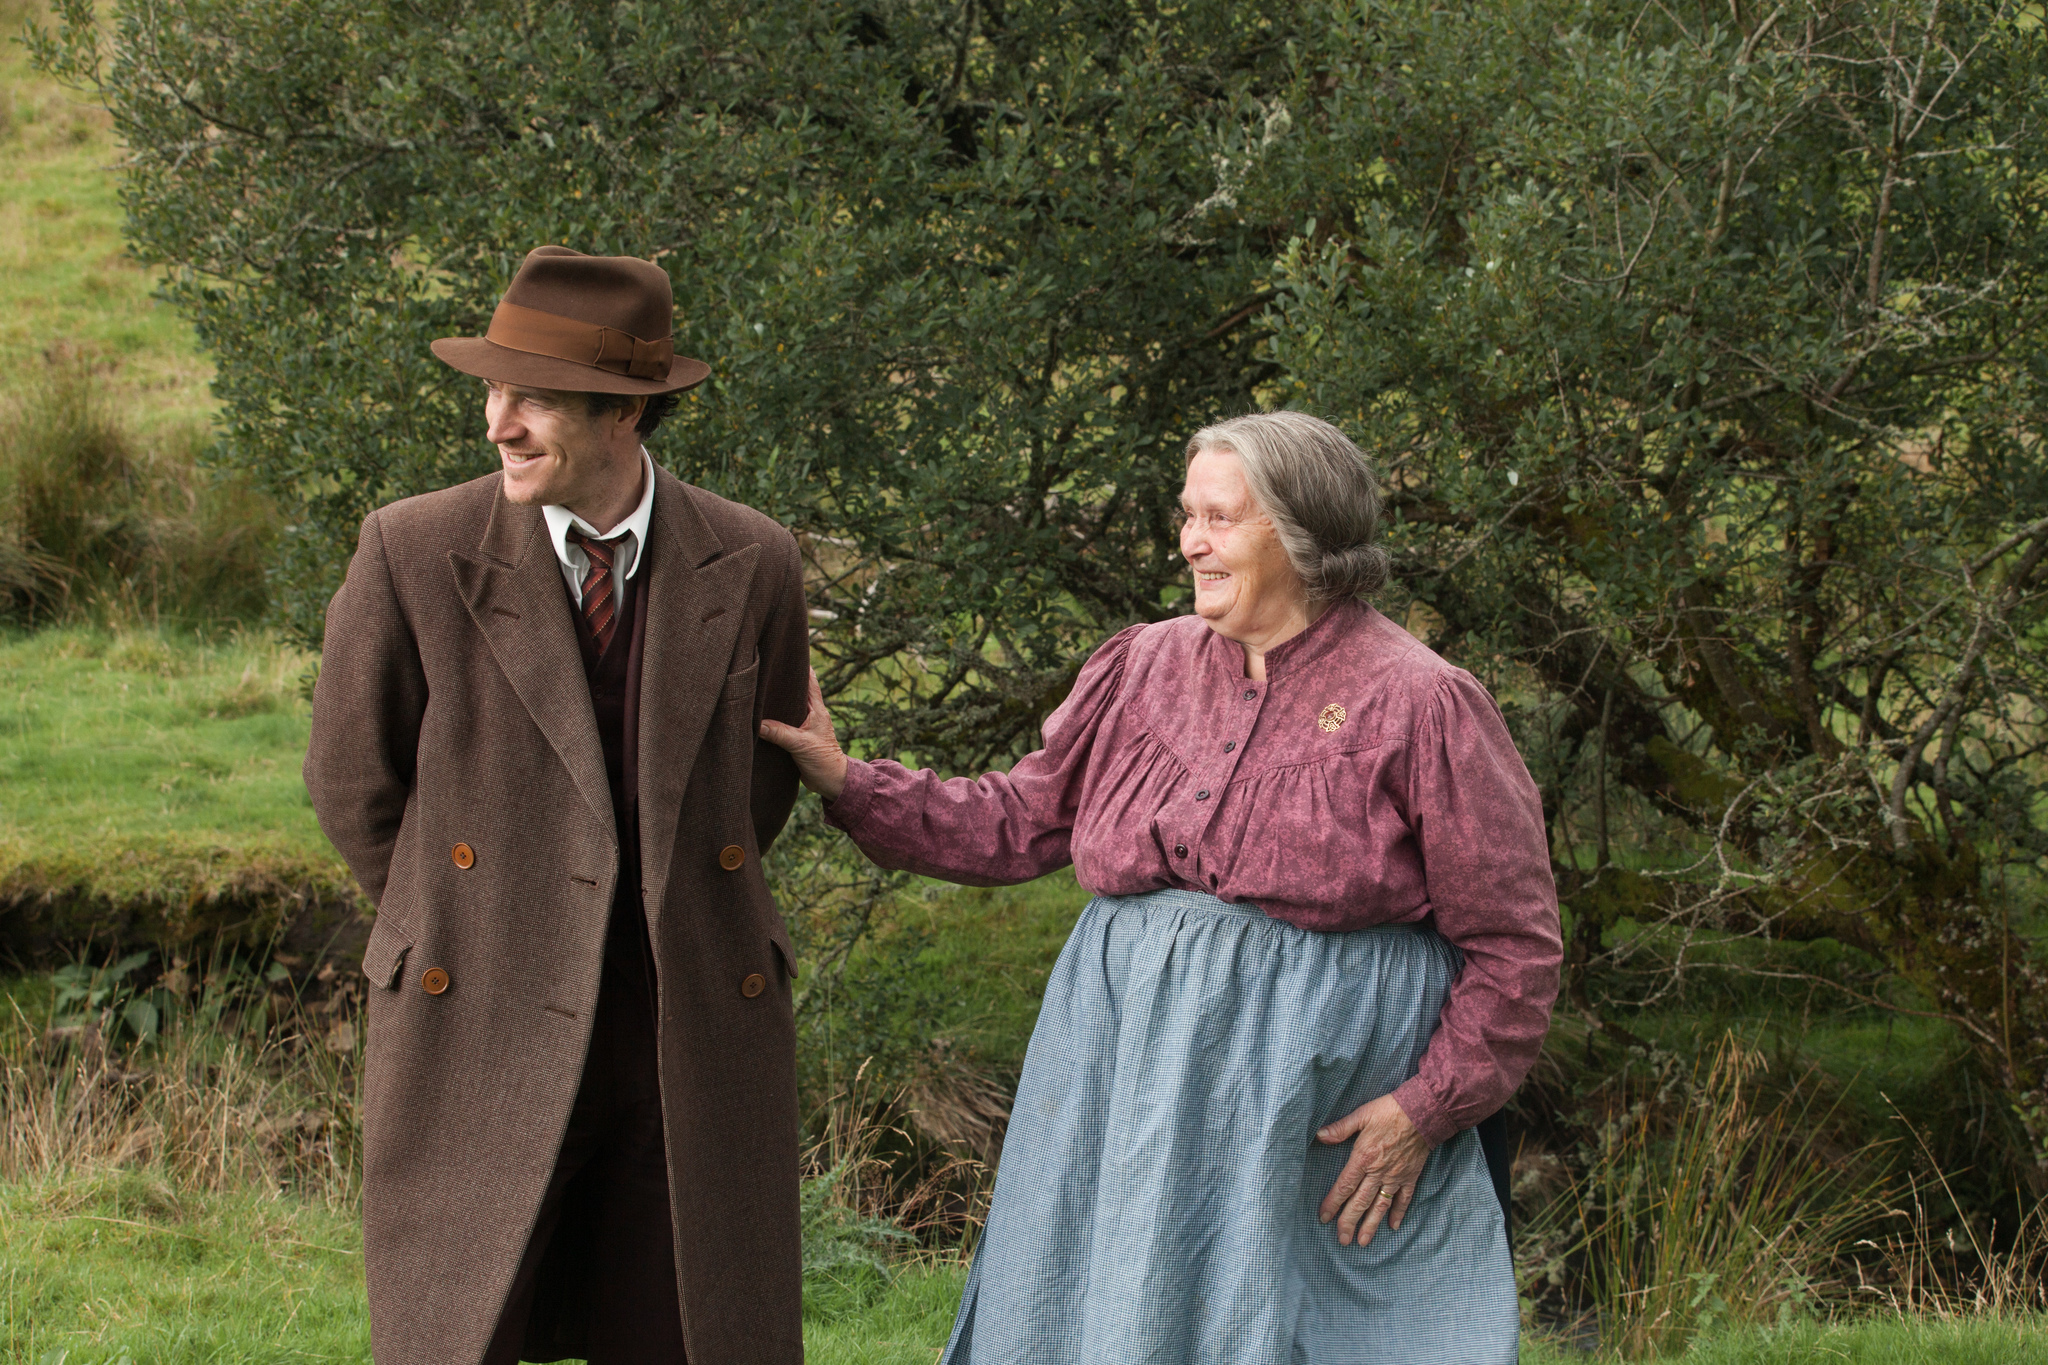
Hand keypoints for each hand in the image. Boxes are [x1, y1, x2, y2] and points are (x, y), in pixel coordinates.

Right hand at [759, 669, 848, 800]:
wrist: (831, 782)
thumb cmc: (823, 761)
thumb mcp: (800, 745)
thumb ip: (779, 733)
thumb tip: (756, 723)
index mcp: (816, 709)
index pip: (809, 680)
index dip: (800, 665)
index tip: (788, 651)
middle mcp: (811, 714)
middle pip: (796, 690)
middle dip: (784, 680)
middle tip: (766, 666)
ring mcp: (804, 725)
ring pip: (788, 706)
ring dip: (777, 700)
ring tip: (759, 687)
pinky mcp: (797, 737)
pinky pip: (783, 722)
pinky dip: (774, 717)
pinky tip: (760, 715)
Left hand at [1317, 1093, 1431, 1246]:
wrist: (1423, 1113)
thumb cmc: (1390, 1111)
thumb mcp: (1362, 1115)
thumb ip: (1340, 1128)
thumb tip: (1320, 1136)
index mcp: (1363, 1158)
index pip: (1344, 1186)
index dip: (1333, 1203)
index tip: (1324, 1218)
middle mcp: (1378, 1172)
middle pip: (1360, 1203)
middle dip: (1349, 1222)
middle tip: (1342, 1240)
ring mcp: (1395, 1177)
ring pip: (1381, 1206)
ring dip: (1371, 1225)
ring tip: (1363, 1242)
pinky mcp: (1410, 1176)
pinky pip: (1404, 1199)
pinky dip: (1398, 1213)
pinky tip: (1393, 1227)